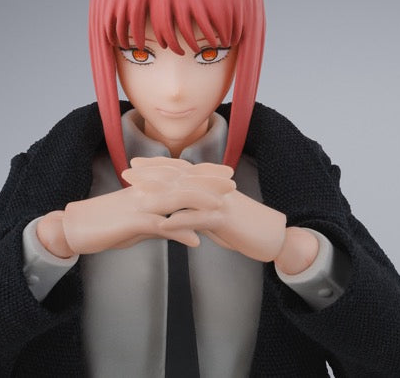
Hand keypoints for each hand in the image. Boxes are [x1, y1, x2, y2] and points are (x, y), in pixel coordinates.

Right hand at [37, 157, 232, 256]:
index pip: (181, 176)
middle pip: (184, 183)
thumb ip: (167, 225)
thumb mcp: (141, 224)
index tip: (225, 173)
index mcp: (148, 187)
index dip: (204, 174)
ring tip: (222, 206)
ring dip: (200, 202)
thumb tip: (191, 234)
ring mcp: (140, 204)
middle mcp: (146, 191)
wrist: (76, 227)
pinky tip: (197, 241)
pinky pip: (160, 226)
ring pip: (176, 199)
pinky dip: (180, 232)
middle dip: (210, 182)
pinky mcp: (132, 222)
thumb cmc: (107, 224)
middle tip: (233, 182)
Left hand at [145, 161, 288, 261]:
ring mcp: (218, 201)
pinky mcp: (225, 220)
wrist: (273, 235)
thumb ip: (196, 211)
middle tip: (126, 172)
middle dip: (150, 175)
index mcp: (209, 184)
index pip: (178, 170)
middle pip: (176, 177)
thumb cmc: (243, 227)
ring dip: (159, 198)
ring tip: (137, 201)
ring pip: (184, 196)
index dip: (156, 165)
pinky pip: (199, 219)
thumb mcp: (215, 217)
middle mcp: (211, 188)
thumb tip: (178, 214)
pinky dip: (180, 222)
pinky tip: (163, 227)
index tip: (134, 163)